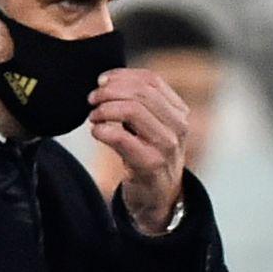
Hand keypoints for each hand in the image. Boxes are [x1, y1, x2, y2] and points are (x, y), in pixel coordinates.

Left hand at [92, 65, 191, 234]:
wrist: (159, 196)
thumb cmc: (150, 155)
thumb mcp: (153, 125)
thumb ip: (141, 102)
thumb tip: (108, 79)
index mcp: (180, 112)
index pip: (150, 80)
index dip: (121, 75)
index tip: (102, 81)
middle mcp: (179, 126)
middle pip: (140, 92)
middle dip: (109, 91)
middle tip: (93, 100)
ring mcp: (167, 146)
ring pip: (131, 110)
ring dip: (104, 109)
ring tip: (94, 116)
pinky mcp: (151, 164)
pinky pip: (120, 137)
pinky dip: (102, 130)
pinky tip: (97, 132)